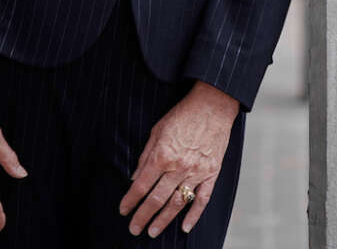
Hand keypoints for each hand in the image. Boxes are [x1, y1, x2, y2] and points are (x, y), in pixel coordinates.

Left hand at [118, 81, 239, 237]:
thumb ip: (146, 155)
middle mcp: (178, 166)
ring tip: (152, 232)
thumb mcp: (157, 129)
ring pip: (177, 203)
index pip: (141, 185)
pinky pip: (202, 199)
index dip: (130, 200)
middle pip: (156, 199)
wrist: (213, 104)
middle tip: (134, 229)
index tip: (123, 210)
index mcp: (163, 154)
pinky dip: (194, 215)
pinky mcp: (211, 172)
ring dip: (163, 220)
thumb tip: (135, 177)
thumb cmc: (184, 114)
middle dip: (143, 216)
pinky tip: (184, 227)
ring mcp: (196, 171)